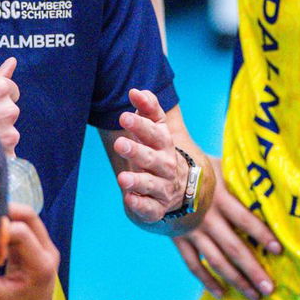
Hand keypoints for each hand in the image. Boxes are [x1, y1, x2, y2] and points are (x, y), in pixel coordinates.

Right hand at [0, 204, 59, 299]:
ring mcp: (45, 249)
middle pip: (29, 216)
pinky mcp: (37, 249)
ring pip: (26, 219)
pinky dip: (6, 229)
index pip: (21, 232)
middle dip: (4, 213)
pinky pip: (22, 229)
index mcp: (41, 264)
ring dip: (4, 220)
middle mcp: (48, 251)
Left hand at [112, 89, 187, 221]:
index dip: (141, 125)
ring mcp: (163, 188)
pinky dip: (141, 205)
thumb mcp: (158, 129)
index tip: (124, 117)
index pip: (155, 133)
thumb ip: (149, 108)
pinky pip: (150, 208)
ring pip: (151, 185)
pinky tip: (129, 200)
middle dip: (136, 152)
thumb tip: (136, 91)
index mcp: (165, 145)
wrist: (179, 187)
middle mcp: (166, 166)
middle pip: (152, 159)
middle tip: (119, 144)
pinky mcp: (156, 208)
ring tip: (122, 178)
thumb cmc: (160, 151)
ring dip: (137, 181)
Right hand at [172, 160, 279, 299]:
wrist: (160, 172)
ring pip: (216, 261)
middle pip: (233, 248)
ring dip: (236, 280)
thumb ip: (241, 182)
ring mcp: (193, 231)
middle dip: (253, 270)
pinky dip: (207, 280)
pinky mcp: (179, 239)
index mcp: (221, 199)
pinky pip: (194, 264)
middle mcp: (208, 218)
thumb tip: (271, 189)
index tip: (279, 251)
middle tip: (269, 288)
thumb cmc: (199, 167)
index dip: (262, 235)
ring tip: (253, 295)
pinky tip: (222, 294)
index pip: (245, 220)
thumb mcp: (223, 168)